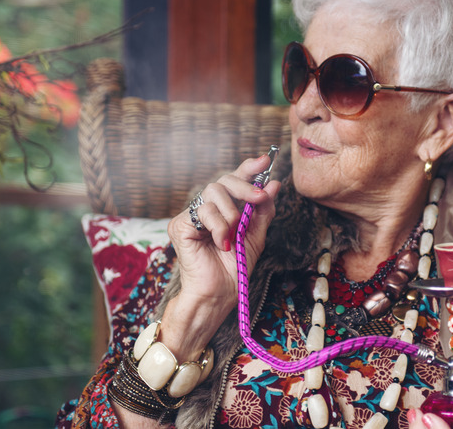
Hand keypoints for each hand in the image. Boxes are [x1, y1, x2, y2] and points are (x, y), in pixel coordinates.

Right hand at [161, 154, 280, 361]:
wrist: (220, 293)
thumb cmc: (235, 268)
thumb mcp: (256, 235)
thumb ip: (263, 210)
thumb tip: (273, 184)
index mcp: (224, 209)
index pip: (234, 181)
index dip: (248, 168)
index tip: (265, 160)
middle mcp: (205, 209)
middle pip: (222, 180)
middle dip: (244, 187)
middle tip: (259, 198)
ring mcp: (190, 216)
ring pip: (212, 193)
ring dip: (231, 214)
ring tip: (233, 235)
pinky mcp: (179, 225)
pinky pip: (202, 211)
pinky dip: (218, 227)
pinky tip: (221, 243)